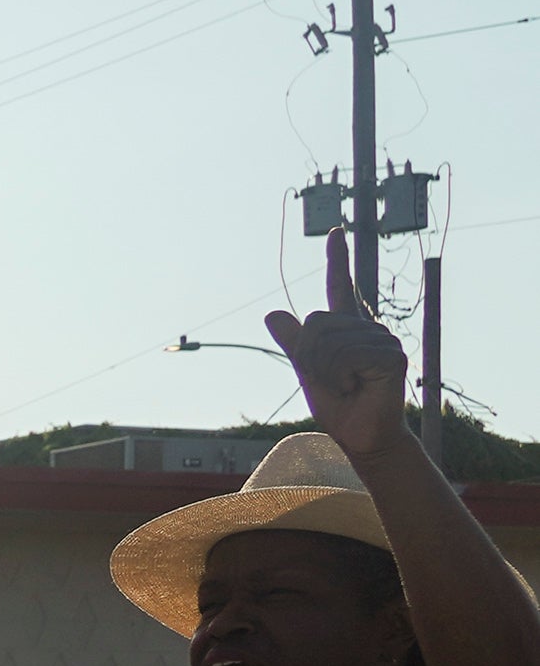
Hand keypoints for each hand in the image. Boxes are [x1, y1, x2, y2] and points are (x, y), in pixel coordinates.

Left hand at [267, 224, 411, 464]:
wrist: (360, 433)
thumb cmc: (337, 404)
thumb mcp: (307, 371)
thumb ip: (294, 343)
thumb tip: (274, 314)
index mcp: (347, 327)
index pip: (341, 286)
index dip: (337, 258)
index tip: (335, 231)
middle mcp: (367, 327)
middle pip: (315, 322)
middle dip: (308, 355)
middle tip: (329, 379)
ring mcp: (382, 338)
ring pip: (328, 340)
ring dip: (325, 370)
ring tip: (345, 384)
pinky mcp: (391, 354)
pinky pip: (347, 355)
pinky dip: (341, 376)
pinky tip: (357, 387)